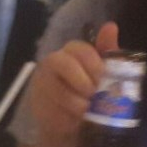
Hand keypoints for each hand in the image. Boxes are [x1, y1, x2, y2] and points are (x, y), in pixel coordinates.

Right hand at [27, 23, 118, 141]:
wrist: (70, 119)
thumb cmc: (88, 90)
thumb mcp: (102, 71)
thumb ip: (107, 51)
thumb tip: (110, 26)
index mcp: (71, 52)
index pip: (80, 49)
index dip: (94, 64)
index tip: (104, 79)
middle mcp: (52, 62)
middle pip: (65, 64)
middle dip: (83, 81)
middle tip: (94, 95)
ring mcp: (41, 82)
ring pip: (58, 89)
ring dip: (76, 101)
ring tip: (87, 110)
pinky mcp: (36, 102)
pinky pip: (51, 108)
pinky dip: (66, 115)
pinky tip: (74, 120)